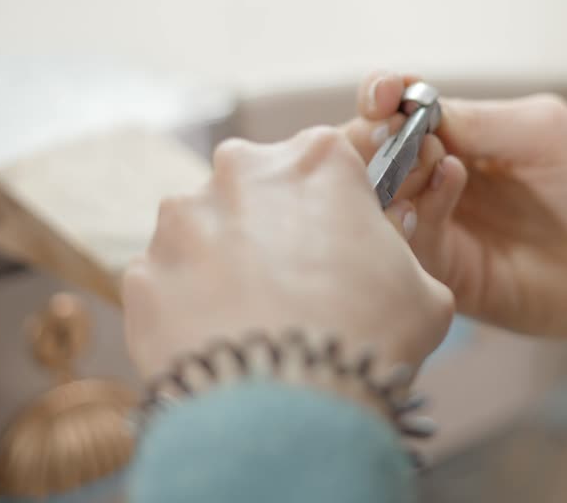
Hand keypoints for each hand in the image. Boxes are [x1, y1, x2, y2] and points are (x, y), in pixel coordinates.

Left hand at [122, 126, 453, 382]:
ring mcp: (180, 220)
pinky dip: (191, 308)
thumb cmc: (367, 337)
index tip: (345, 244)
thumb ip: (398, 257)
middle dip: (275, 228)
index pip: (330, 162)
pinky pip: (171, 283)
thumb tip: (382, 267)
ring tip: (258, 322)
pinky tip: (223, 343)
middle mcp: (239, 170)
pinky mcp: (142, 272)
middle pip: (259, 189)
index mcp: (315, 157)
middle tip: (300, 286)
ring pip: (207, 233)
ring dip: (226, 265)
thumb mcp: (424, 289)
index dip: (339, 207)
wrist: (286, 409)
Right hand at [343, 73, 566, 338]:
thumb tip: (411, 108)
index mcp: (456, 137)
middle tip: (389, 129)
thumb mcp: (541, 130)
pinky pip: (410, 242)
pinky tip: (448, 187)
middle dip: (371, 136)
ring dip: (392, 172)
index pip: (394, 110)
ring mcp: (437, 227)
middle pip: (370, 154)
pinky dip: (418, 211)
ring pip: (377, 199)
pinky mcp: (446, 272)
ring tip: (430, 158)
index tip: (383, 93)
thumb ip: (477, 119)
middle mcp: (434, 179)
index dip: (380, 96)